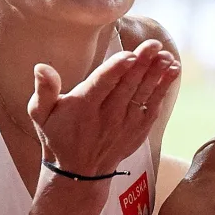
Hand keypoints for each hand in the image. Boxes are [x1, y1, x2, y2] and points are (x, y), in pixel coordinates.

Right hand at [28, 39, 178, 177]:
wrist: (80, 171)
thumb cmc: (59, 134)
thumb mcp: (41, 114)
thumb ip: (44, 90)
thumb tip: (41, 67)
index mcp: (84, 106)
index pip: (102, 84)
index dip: (116, 69)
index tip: (129, 55)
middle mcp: (108, 114)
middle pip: (128, 85)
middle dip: (142, 64)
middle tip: (154, 44)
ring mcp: (126, 122)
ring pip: (144, 94)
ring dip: (157, 74)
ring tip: (167, 56)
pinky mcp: (140, 128)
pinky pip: (154, 106)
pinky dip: (164, 89)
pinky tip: (173, 71)